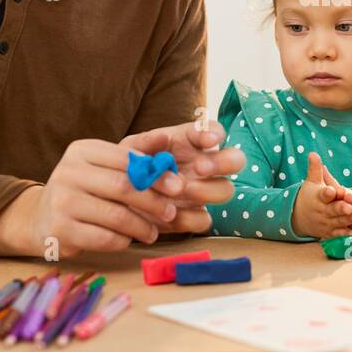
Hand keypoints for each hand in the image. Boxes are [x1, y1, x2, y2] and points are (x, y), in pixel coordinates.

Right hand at [0, 139, 183, 258]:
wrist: (41, 218)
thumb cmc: (84, 189)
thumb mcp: (104, 166)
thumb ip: (135, 156)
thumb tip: (167, 139)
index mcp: (82, 150)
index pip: (126, 159)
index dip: (156, 174)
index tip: (178, 187)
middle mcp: (68, 172)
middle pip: (123, 187)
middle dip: (153, 201)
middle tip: (170, 213)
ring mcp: (61, 201)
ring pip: (116, 216)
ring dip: (141, 226)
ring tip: (153, 232)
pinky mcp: (59, 230)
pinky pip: (104, 238)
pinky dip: (122, 241)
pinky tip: (129, 240)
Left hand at [119, 120, 243, 234]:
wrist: (116, 199)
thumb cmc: (129, 167)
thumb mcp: (130, 150)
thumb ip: (144, 142)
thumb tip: (162, 136)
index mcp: (190, 142)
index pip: (213, 131)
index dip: (215, 134)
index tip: (208, 140)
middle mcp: (203, 165)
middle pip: (235, 160)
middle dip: (223, 163)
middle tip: (199, 168)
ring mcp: (202, 191)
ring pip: (225, 190)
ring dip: (206, 190)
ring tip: (179, 190)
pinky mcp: (193, 216)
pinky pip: (205, 219)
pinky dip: (189, 217)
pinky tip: (169, 213)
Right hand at [292, 152, 351, 239]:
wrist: (297, 217)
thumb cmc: (309, 196)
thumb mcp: (312, 182)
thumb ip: (315, 169)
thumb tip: (313, 153)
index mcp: (318, 197)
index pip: (323, 194)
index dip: (328, 192)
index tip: (332, 190)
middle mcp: (321, 210)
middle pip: (332, 209)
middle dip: (340, 208)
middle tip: (349, 206)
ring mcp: (324, 222)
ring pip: (337, 222)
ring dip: (346, 220)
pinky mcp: (328, 232)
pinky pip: (336, 234)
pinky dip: (344, 235)